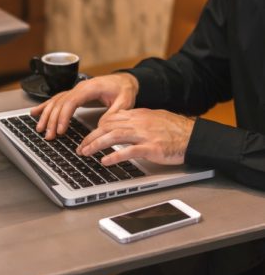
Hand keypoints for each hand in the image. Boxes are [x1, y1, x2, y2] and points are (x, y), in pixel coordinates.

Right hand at [30, 73, 138, 138]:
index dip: (64, 116)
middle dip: (52, 120)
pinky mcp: (74, 95)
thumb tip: (101, 126)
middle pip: (60, 103)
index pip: (71, 102)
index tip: (60, 130)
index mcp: (90, 88)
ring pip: (56, 101)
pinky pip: (57, 99)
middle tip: (49, 136)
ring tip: (40, 129)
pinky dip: (45, 106)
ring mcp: (75, 90)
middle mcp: (79, 88)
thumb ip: (114, 113)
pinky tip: (35, 112)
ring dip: (46, 115)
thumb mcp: (125, 102)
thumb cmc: (124, 90)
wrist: (124, 81)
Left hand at [77, 109, 194, 164]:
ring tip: (86, 152)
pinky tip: (105, 160)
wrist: (194, 136)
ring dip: (97, 145)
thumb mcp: (155, 118)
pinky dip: (115, 156)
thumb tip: (123, 123)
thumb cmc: (176, 129)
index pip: (111, 118)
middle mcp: (139, 122)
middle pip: (108, 127)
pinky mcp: (151, 148)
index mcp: (139, 114)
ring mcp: (145, 135)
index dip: (97, 127)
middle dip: (91, 137)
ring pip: (114, 136)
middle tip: (81, 146)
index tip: (89, 135)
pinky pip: (129, 151)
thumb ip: (138, 120)